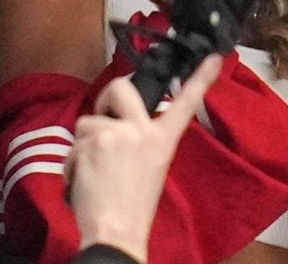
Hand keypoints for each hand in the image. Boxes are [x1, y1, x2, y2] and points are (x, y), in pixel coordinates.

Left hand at [67, 58, 221, 258]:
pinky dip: (73, 162)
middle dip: (106, 96)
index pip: (185, 104)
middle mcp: (141, 131)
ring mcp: (114, 134)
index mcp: (162, 140)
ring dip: (85, 142)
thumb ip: (141, 141)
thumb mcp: (151, 167)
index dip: (200, 79)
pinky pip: (73, 146)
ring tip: (95, 170)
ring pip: (87, 121)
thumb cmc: (133, 207)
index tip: (214, 57)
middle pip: (121, 87)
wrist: (116, 230)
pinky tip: (82, 181)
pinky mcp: (89, 143)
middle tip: (104, 113)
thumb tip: (121, 125)